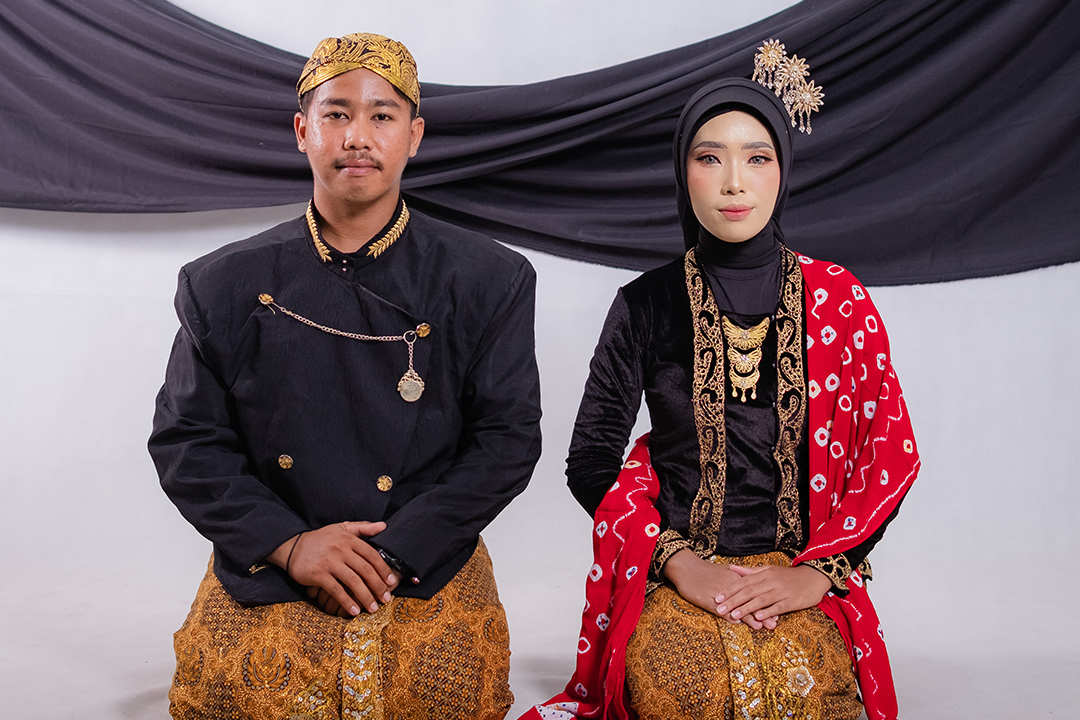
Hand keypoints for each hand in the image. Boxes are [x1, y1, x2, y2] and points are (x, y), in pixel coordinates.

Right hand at [268, 521, 397, 616]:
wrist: (292, 547)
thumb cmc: (321, 539)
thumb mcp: (341, 528)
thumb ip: (363, 527)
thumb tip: (384, 526)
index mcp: (349, 538)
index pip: (372, 555)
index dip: (384, 570)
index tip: (392, 582)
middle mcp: (341, 549)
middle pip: (365, 570)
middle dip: (378, 586)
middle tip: (386, 599)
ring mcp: (329, 562)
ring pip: (353, 582)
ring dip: (365, 597)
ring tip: (373, 608)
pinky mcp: (318, 574)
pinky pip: (336, 590)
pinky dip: (347, 602)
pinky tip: (355, 611)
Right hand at [661, 549, 768, 626]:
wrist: (685, 566)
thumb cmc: (704, 571)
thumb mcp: (723, 573)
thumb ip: (737, 581)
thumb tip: (750, 590)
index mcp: (735, 578)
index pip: (754, 593)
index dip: (765, 604)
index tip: (778, 612)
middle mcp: (730, 584)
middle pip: (749, 600)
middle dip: (762, 613)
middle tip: (775, 624)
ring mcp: (719, 592)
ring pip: (737, 606)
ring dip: (749, 617)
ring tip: (760, 627)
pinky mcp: (707, 598)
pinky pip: (720, 608)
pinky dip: (729, 615)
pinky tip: (736, 622)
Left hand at [715, 564, 831, 627]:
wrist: (813, 577)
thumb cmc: (788, 576)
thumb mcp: (769, 570)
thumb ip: (750, 571)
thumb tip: (731, 568)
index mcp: (764, 574)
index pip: (743, 582)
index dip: (729, 590)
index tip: (717, 597)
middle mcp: (770, 582)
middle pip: (748, 591)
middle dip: (733, 601)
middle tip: (719, 609)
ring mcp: (781, 591)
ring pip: (760, 600)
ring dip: (746, 608)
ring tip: (733, 615)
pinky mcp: (791, 601)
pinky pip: (777, 607)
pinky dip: (767, 612)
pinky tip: (757, 617)